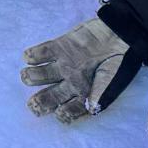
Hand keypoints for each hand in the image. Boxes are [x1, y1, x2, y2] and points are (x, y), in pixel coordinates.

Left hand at [21, 17, 138, 123]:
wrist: (121, 34)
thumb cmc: (120, 61)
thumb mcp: (112, 82)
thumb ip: (99, 96)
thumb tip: (89, 110)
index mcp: (84, 94)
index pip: (68, 109)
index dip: (62, 113)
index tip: (59, 113)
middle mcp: (71, 81)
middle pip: (51, 95)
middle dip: (40, 101)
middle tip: (32, 105)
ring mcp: (64, 64)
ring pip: (43, 74)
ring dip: (32, 77)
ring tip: (26, 77)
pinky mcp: (60, 47)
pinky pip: (43, 52)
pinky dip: (34, 55)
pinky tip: (28, 57)